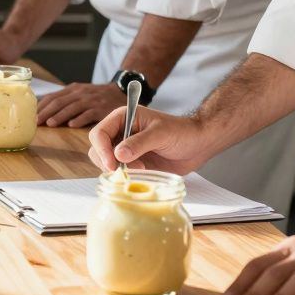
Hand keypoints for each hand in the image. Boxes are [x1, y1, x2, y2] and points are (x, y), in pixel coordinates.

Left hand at [36, 82, 125, 127]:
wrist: (120, 92)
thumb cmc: (96, 97)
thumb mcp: (80, 94)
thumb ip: (65, 101)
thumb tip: (44, 113)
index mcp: (72, 89)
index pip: (52, 97)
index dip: (41, 107)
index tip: (31, 116)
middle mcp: (80, 93)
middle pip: (59, 102)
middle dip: (46, 112)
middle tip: (37, 122)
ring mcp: (91, 100)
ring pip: (72, 107)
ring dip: (60, 116)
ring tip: (50, 124)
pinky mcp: (102, 108)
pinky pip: (89, 114)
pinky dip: (79, 119)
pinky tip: (72, 125)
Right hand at [86, 105, 209, 174]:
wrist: (197, 145)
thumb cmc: (181, 132)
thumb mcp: (160, 134)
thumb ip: (139, 143)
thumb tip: (118, 155)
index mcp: (122, 118)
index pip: (99, 133)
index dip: (102, 149)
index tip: (112, 164)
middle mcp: (119, 133)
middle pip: (97, 149)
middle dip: (108, 162)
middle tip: (127, 170)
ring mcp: (124, 148)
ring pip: (105, 162)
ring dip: (118, 170)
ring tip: (140, 169)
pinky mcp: (131, 162)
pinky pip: (118, 171)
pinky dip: (124, 176)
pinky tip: (141, 173)